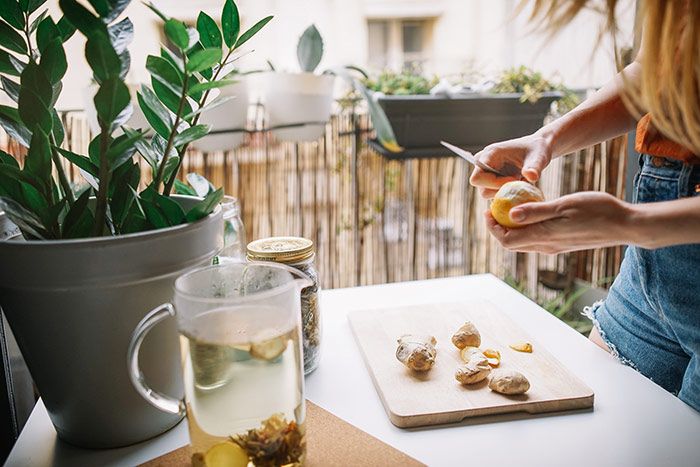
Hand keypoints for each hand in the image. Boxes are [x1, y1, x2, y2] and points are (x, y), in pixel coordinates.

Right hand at [469, 134, 551, 198]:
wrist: (538, 150)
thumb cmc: (538, 150)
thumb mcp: (539, 157)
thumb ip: (535, 167)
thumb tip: (532, 177)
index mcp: (489, 155)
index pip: (477, 178)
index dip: (493, 184)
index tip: (514, 180)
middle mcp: (483, 164)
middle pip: (482, 188)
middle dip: (501, 190)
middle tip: (520, 182)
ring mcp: (487, 173)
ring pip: (488, 192)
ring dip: (505, 192)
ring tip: (520, 181)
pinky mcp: (492, 180)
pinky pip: (495, 193)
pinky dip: (507, 193)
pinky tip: (519, 184)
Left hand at [485, 192, 632, 253]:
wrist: (625, 225)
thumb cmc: (597, 210)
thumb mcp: (563, 205)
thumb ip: (536, 211)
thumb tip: (510, 214)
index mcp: (544, 237)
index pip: (507, 240)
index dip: (492, 228)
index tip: (488, 210)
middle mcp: (547, 247)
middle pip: (512, 243)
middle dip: (498, 228)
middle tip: (494, 208)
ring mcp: (555, 247)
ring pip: (524, 242)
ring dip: (512, 229)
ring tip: (509, 208)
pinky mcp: (563, 244)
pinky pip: (537, 239)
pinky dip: (527, 229)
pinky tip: (532, 212)